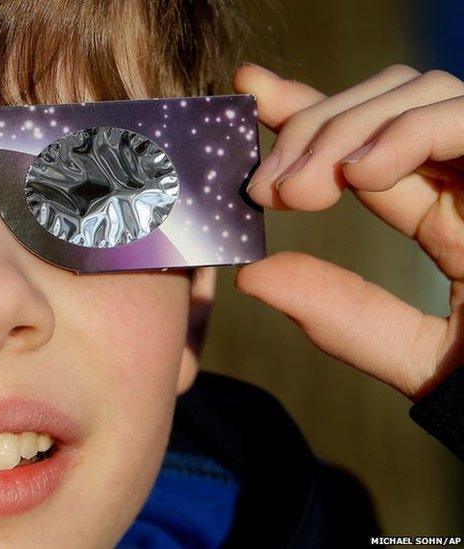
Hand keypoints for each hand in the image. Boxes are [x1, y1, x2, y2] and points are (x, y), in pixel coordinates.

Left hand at [232, 64, 463, 401]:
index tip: (248, 94)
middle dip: (313, 128)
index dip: (306, 110)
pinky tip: (361, 177)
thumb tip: (252, 276)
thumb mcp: (419, 355)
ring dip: (346, 131)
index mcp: (448, 211)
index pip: (368, 144)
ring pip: (422, 94)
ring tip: (302, 194)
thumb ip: (343, 315)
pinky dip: (410, 133)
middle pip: (387, 103)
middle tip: (265, 187)